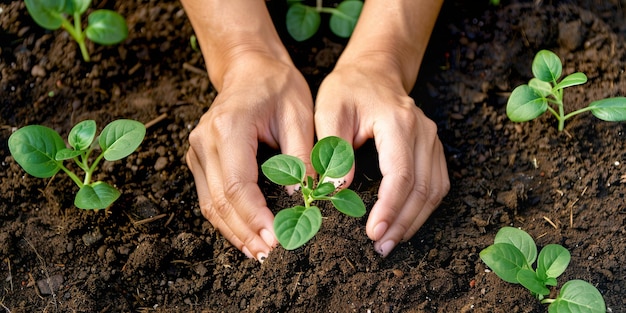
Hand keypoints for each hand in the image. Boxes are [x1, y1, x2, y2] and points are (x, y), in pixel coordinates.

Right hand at [186, 53, 313, 260]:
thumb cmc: (278, 87)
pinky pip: (209, 196)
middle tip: (270, 257)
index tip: (277, 239)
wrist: (250, 68)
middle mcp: (205, 140)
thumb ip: (301, 156)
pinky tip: (245, 235)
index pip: (237, 185)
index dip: (256, 217)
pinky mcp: (199, 157)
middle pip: (220, 200)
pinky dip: (226, 219)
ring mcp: (197, 150)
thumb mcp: (300, 115)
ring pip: (210, 204)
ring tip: (258, 254)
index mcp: (229, 127)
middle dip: (245, 232)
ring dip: (233, 232)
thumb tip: (303, 197)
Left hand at [314, 59, 449, 256]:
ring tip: (392, 242)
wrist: (374, 71)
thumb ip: (332, 148)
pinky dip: (424, 208)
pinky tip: (406, 223)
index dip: (389, 207)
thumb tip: (337, 188)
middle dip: (402, 222)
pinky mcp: (433, 148)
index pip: (400, 174)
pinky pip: (437, 184)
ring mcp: (432, 140)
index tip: (373, 232)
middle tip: (381, 247)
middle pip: (422, 187)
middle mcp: (423, 132)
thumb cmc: (348, 90)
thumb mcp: (328, 110)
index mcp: (397, 122)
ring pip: (434, 190)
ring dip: (415, 220)